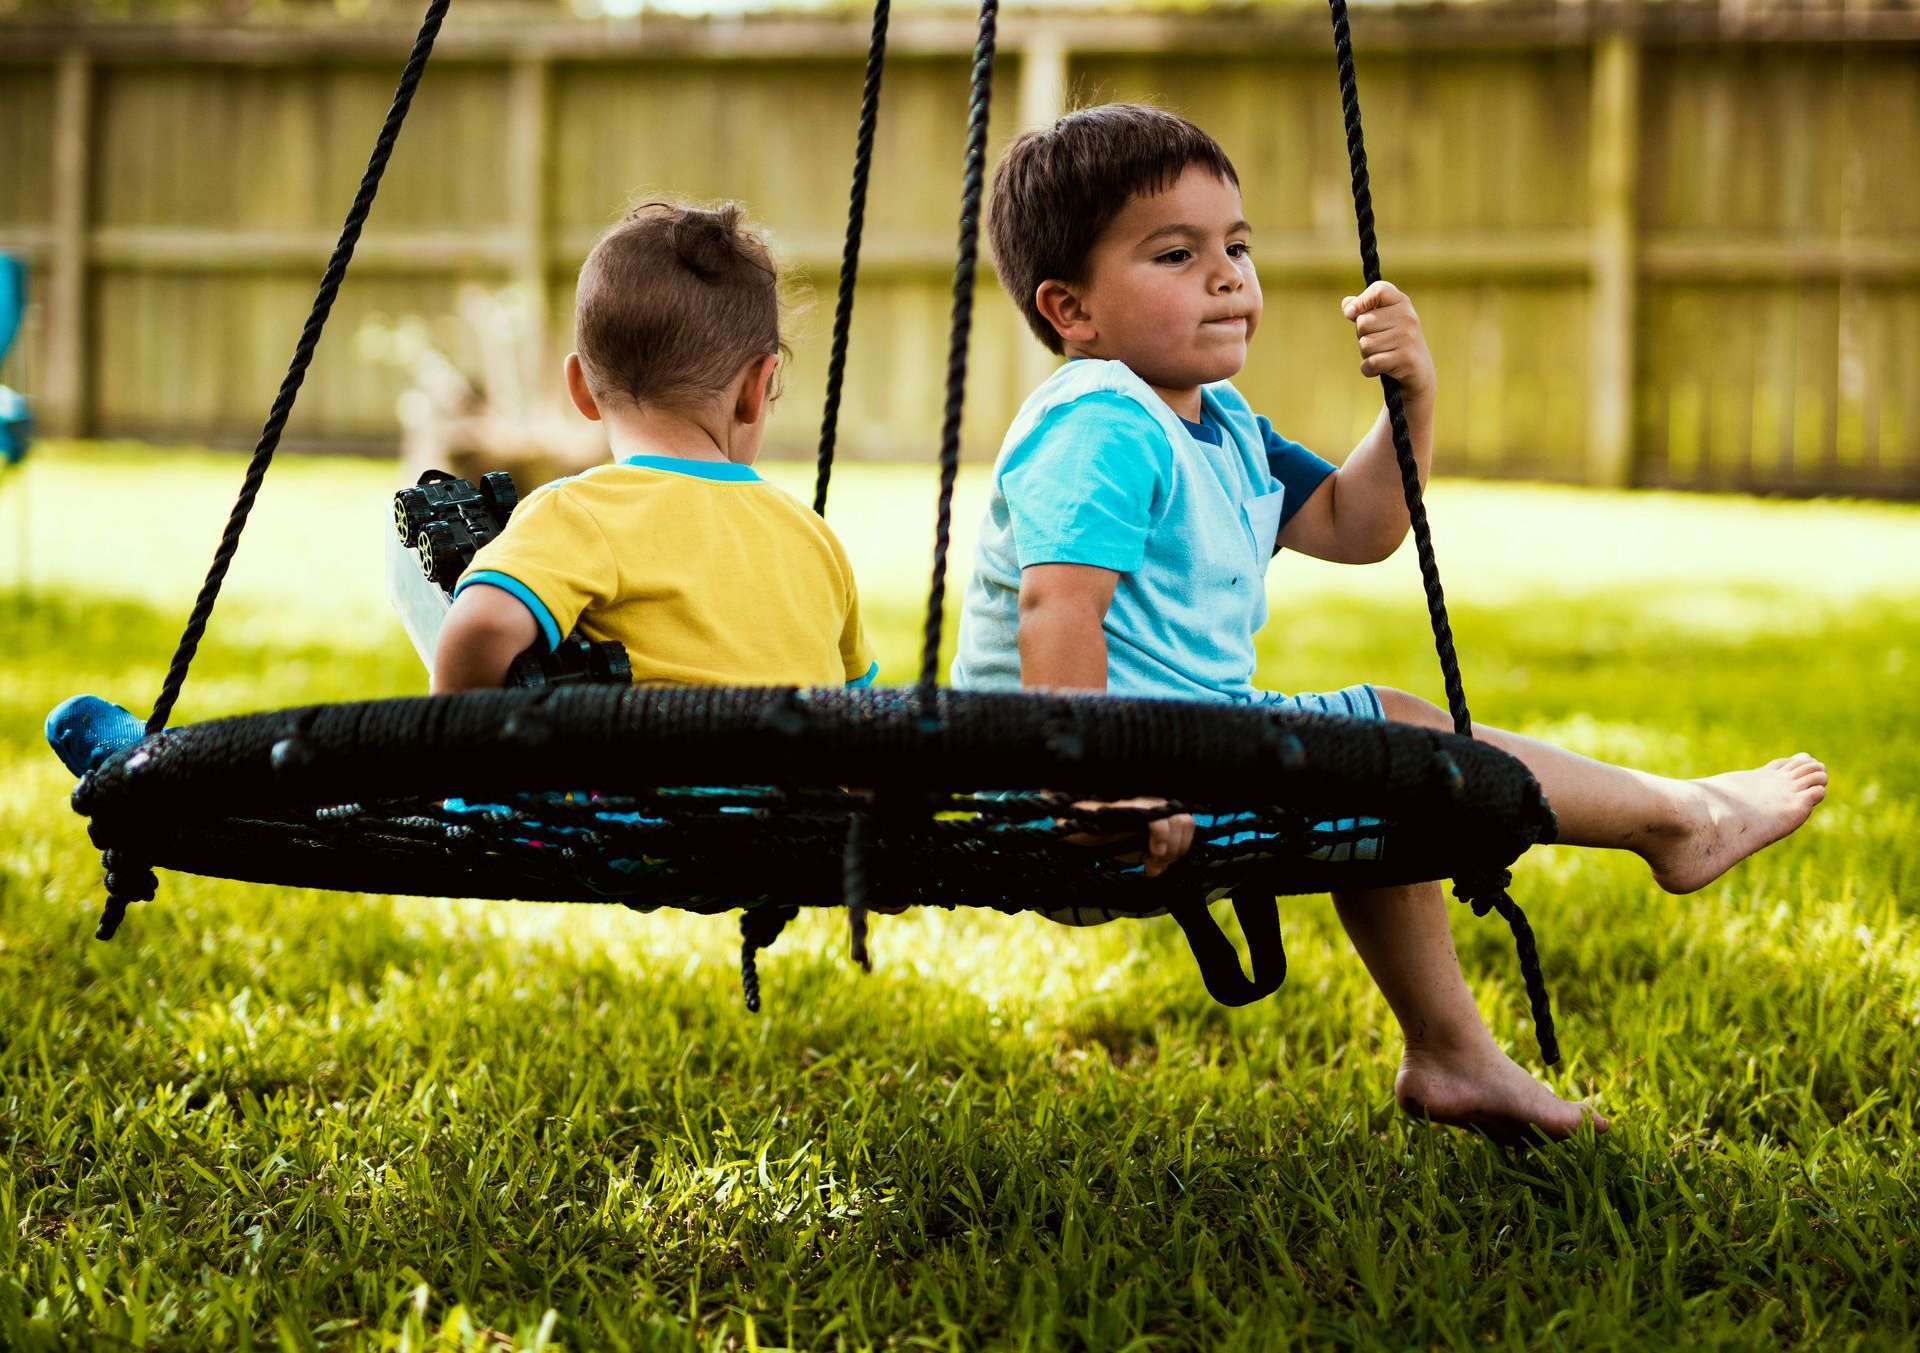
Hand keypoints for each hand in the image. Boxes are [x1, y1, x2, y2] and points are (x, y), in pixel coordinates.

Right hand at [1063, 796, 1195, 877]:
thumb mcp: (1135, 851)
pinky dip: (1161, 838)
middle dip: (1179, 849)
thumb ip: (1154, 857)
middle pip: (1186, 821)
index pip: (1187, 823)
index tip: (1161, 865)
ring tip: (1153, 861)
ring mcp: (1140, 803)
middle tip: (1158, 864)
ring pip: (1177, 819)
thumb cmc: (1103, 838)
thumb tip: (1161, 867)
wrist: (1072, 830)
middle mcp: (1152, 805)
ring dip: (1171, 847)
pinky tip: (1152, 852)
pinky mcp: (1127, 807)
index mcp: (1157, 814)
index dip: (1182, 846)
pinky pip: (1156, 819)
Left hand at [1341, 280, 1434, 400]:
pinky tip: (1380, 369)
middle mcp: (1407, 317)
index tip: (1352, 314)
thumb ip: (1363, 310)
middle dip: (1362, 336)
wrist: (1418, 372)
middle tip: (1379, 342)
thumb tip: (1346, 304)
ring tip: (1382, 354)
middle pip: (1363, 323)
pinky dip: (1368, 369)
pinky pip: (1370, 363)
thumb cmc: (1394, 343)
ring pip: (1365, 345)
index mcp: (1401, 302)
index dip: (1361, 301)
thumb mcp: (1382, 322)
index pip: (1378, 290)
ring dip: (1366, 355)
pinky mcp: (1405, 358)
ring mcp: (1408, 337)